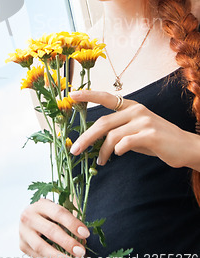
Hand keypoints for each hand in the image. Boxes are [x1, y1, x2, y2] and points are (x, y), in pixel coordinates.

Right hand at [19, 198, 89, 257]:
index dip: (72, 223)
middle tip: (81, 252)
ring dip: (58, 257)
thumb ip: (71, 217)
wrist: (30, 220)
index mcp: (40, 204)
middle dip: (67, 242)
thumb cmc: (50, 215)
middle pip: (50, 230)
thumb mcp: (58, 210)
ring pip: (41, 247)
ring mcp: (23, 232)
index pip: (58, 212)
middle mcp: (29, 216)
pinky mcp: (22, 246)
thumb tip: (84, 236)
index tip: (86, 234)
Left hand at [69, 90, 199, 169]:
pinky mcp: (151, 135)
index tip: (71, 95)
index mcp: (131, 106)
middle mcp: (136, 110)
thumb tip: (96, 140)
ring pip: (112, 136)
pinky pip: (125, 144)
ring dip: (102, 152)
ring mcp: (144, 121)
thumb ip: (119, 130)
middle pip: (103, 123)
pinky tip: (117, 156)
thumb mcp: (137, 130)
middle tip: (75, 150)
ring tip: (100, 162)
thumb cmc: (158, 140)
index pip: (106, 97)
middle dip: (86, 137)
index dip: (88, 95)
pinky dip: (118, 151)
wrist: (186, 147)